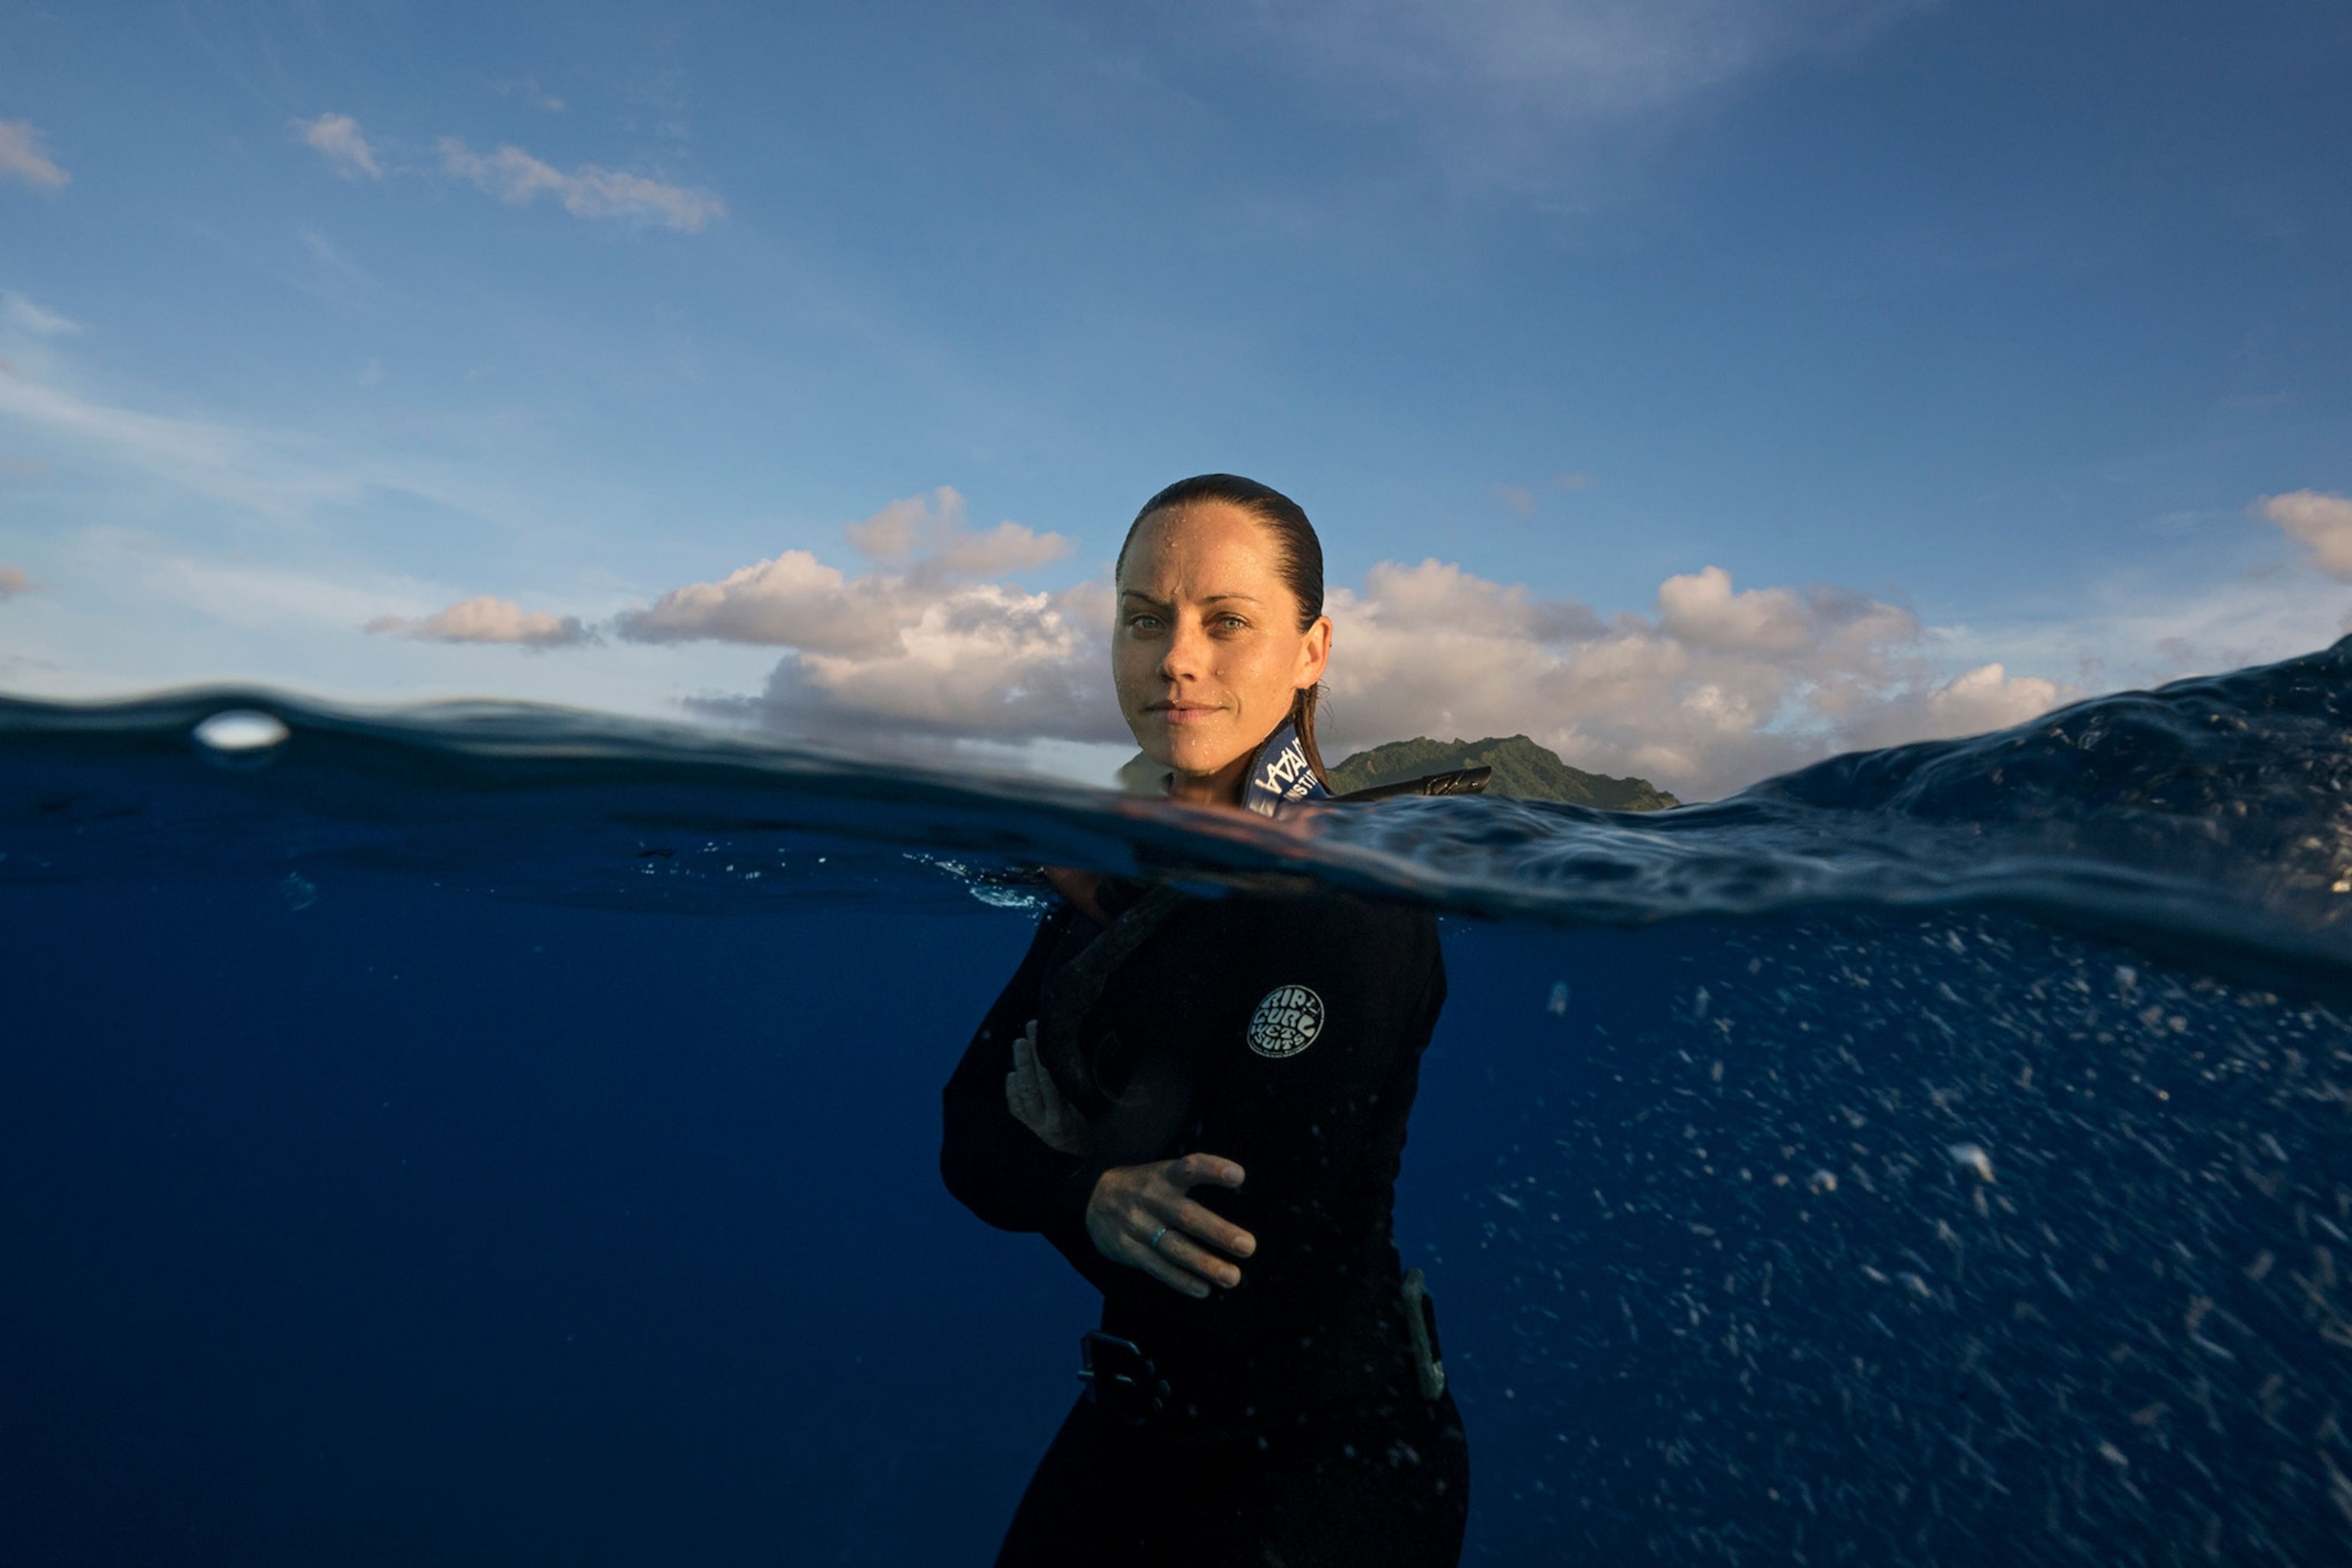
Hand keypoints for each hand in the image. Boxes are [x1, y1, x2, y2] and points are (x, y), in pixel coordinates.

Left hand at [1006, 1020, 1087, 1155]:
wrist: (1075, 1169)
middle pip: (1031, 1086)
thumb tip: (1081, 1062)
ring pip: (1021, 1095)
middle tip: (1028, 1033)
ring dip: (1020, 1067)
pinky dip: (1012, 1090)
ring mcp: (1029, 1129)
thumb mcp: (1091, 1120)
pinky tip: (1012, 1074)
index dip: (1046, 1063)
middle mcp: (1042, 1126)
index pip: (1051, 1087)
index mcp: (1061, 1122)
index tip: (1047, 1041)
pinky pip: (1014, 1108)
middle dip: (1029, 1058)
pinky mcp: (1022, 1131)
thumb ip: (1083, 1096)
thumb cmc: (1091, 1139)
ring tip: (1020, 1043)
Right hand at [1086, 1152, 1256, 1298]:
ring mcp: (1138, 1226)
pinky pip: (1158, 1268)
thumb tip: (1239, 1198)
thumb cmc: (1142, 1188)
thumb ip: (1190, 1183)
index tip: (1238, 1176)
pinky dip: (1181, 1280)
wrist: (1090, 1199)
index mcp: (1163, 1176)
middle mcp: (1151, 1199)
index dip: (1213, 1170)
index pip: (1189, 1167)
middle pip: (1187, 1216)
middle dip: (1218, 1232)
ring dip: (1205, 1264)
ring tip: (1232, 1277)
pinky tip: (1203, 1289)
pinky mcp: (1128, 1250)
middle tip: (1247, 1246)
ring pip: (1174, 1248)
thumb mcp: (1161, 1173)